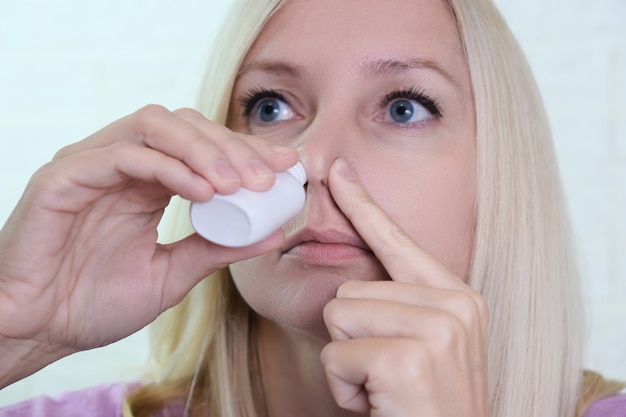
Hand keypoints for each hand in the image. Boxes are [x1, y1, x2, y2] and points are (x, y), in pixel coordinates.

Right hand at [0, 105, 298, 386]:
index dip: (245, 151)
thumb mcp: (174, 274)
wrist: (37, 331)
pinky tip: (202, 191)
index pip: (202, 146)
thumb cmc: (95, 302)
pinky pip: (120, 155)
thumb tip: (274, 232)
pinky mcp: (63, 177)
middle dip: (232, 147)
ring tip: (239, 184)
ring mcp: (91, 164)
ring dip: (203, 149)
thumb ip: (219, 249)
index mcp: (146, 182)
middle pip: (185, 126)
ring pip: (154, 126)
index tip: (287, 167)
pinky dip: (166, 166)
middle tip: (269, 177)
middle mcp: (121, 164)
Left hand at [320, 158, 488, 416]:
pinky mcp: (407, 358)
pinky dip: (344, 388)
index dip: (363, 205)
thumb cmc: (424, 405)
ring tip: (384, 388)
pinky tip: (379, 403)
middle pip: (350, 290)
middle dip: (352, 338)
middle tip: (386, 375)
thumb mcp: (423, 347)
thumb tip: (350, 282)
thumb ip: (398, 306)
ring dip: (347, 362)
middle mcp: (455, 305)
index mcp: (458, 297)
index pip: (398, 240)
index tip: (338, 170)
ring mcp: (436, 329)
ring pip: (339, 316)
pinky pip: (336, 355)